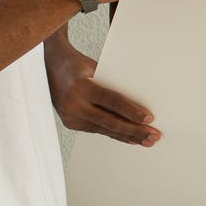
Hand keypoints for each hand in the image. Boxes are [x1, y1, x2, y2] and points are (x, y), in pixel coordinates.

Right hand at [45, 43, 160, 145]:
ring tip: (147, 140)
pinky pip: (98, 130)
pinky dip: (115, 133)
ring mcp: (71, 117)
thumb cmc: (78, 65)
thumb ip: (113, 84)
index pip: (112, 101)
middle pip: (110, 121)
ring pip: (105, 129)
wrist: (51, 67)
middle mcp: (74, 105)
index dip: (132, 111)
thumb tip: (140, 101)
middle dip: (135, 131)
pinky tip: (130, 138)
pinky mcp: (71, 124)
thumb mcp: (96, 68)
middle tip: (154, 136)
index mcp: (81, 87)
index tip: (149, 119)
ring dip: (128, 136)